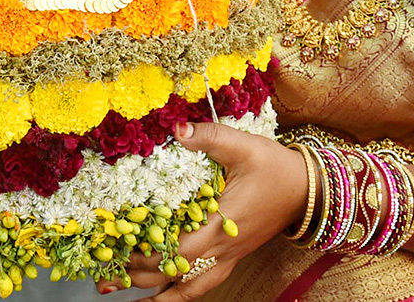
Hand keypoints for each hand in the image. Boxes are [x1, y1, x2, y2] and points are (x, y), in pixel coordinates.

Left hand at [95, 121, 307, 299]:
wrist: (309, 189)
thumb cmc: (276, 167)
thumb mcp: (243, 146)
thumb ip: (210, 137)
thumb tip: (177, 128)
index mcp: (222, 225)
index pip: (177, 250)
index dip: (145, 254)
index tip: (117, 248)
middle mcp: (223, 249)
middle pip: (175, 274)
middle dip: (138, 276)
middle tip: (104, 275)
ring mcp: (229, 257)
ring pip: (189, 288)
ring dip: (156, 293)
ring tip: (123, 293)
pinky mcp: (233, 256)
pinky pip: (203, 284)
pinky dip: (179, 293)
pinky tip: (162, 295)